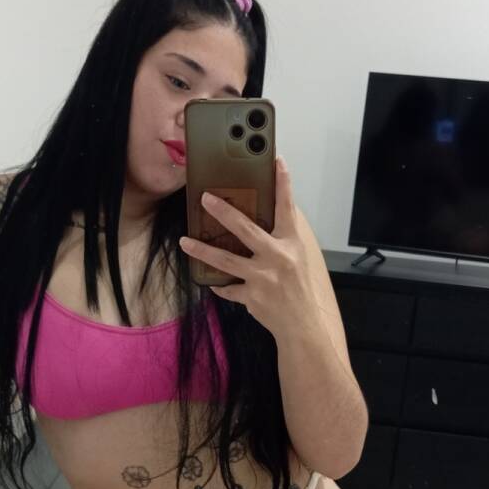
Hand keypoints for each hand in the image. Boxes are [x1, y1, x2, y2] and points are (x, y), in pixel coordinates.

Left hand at [178, 156, 317, 338]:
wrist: (303, 326)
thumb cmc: (300, 291)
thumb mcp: (298, 259)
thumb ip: (281, 239)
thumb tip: (263, 220)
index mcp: (291, 244)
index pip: (287, 208)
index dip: (283, 183)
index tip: (277, 162)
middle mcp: (277, 258)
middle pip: (246, 229)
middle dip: (223, 212)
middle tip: (206, 198)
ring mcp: (262, 278)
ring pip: (225, 260)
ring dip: (202, 250)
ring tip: (185, 241)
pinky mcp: (251, 297)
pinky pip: (228, 287)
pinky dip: (219, 284)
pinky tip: (210, 281)